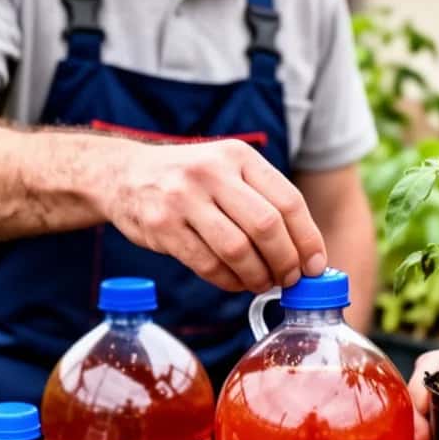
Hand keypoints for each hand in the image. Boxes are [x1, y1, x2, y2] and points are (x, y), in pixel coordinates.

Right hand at [105, 139, 327, 292]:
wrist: (123, 175)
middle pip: (266, 226)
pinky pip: (207, 264)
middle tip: (289, 280)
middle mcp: (212, 172)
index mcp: (238, 156)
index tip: (315, 265)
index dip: (307, 239)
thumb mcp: (226, 169)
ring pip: (238, 249)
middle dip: (285, 262)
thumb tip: (305, 252)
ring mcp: (183, 198)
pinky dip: (228, 280)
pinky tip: (235, 282)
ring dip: (257, 275)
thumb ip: (262, 199)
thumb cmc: (189, 180)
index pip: (288, 201)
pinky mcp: (162, 226)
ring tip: (262, 283)